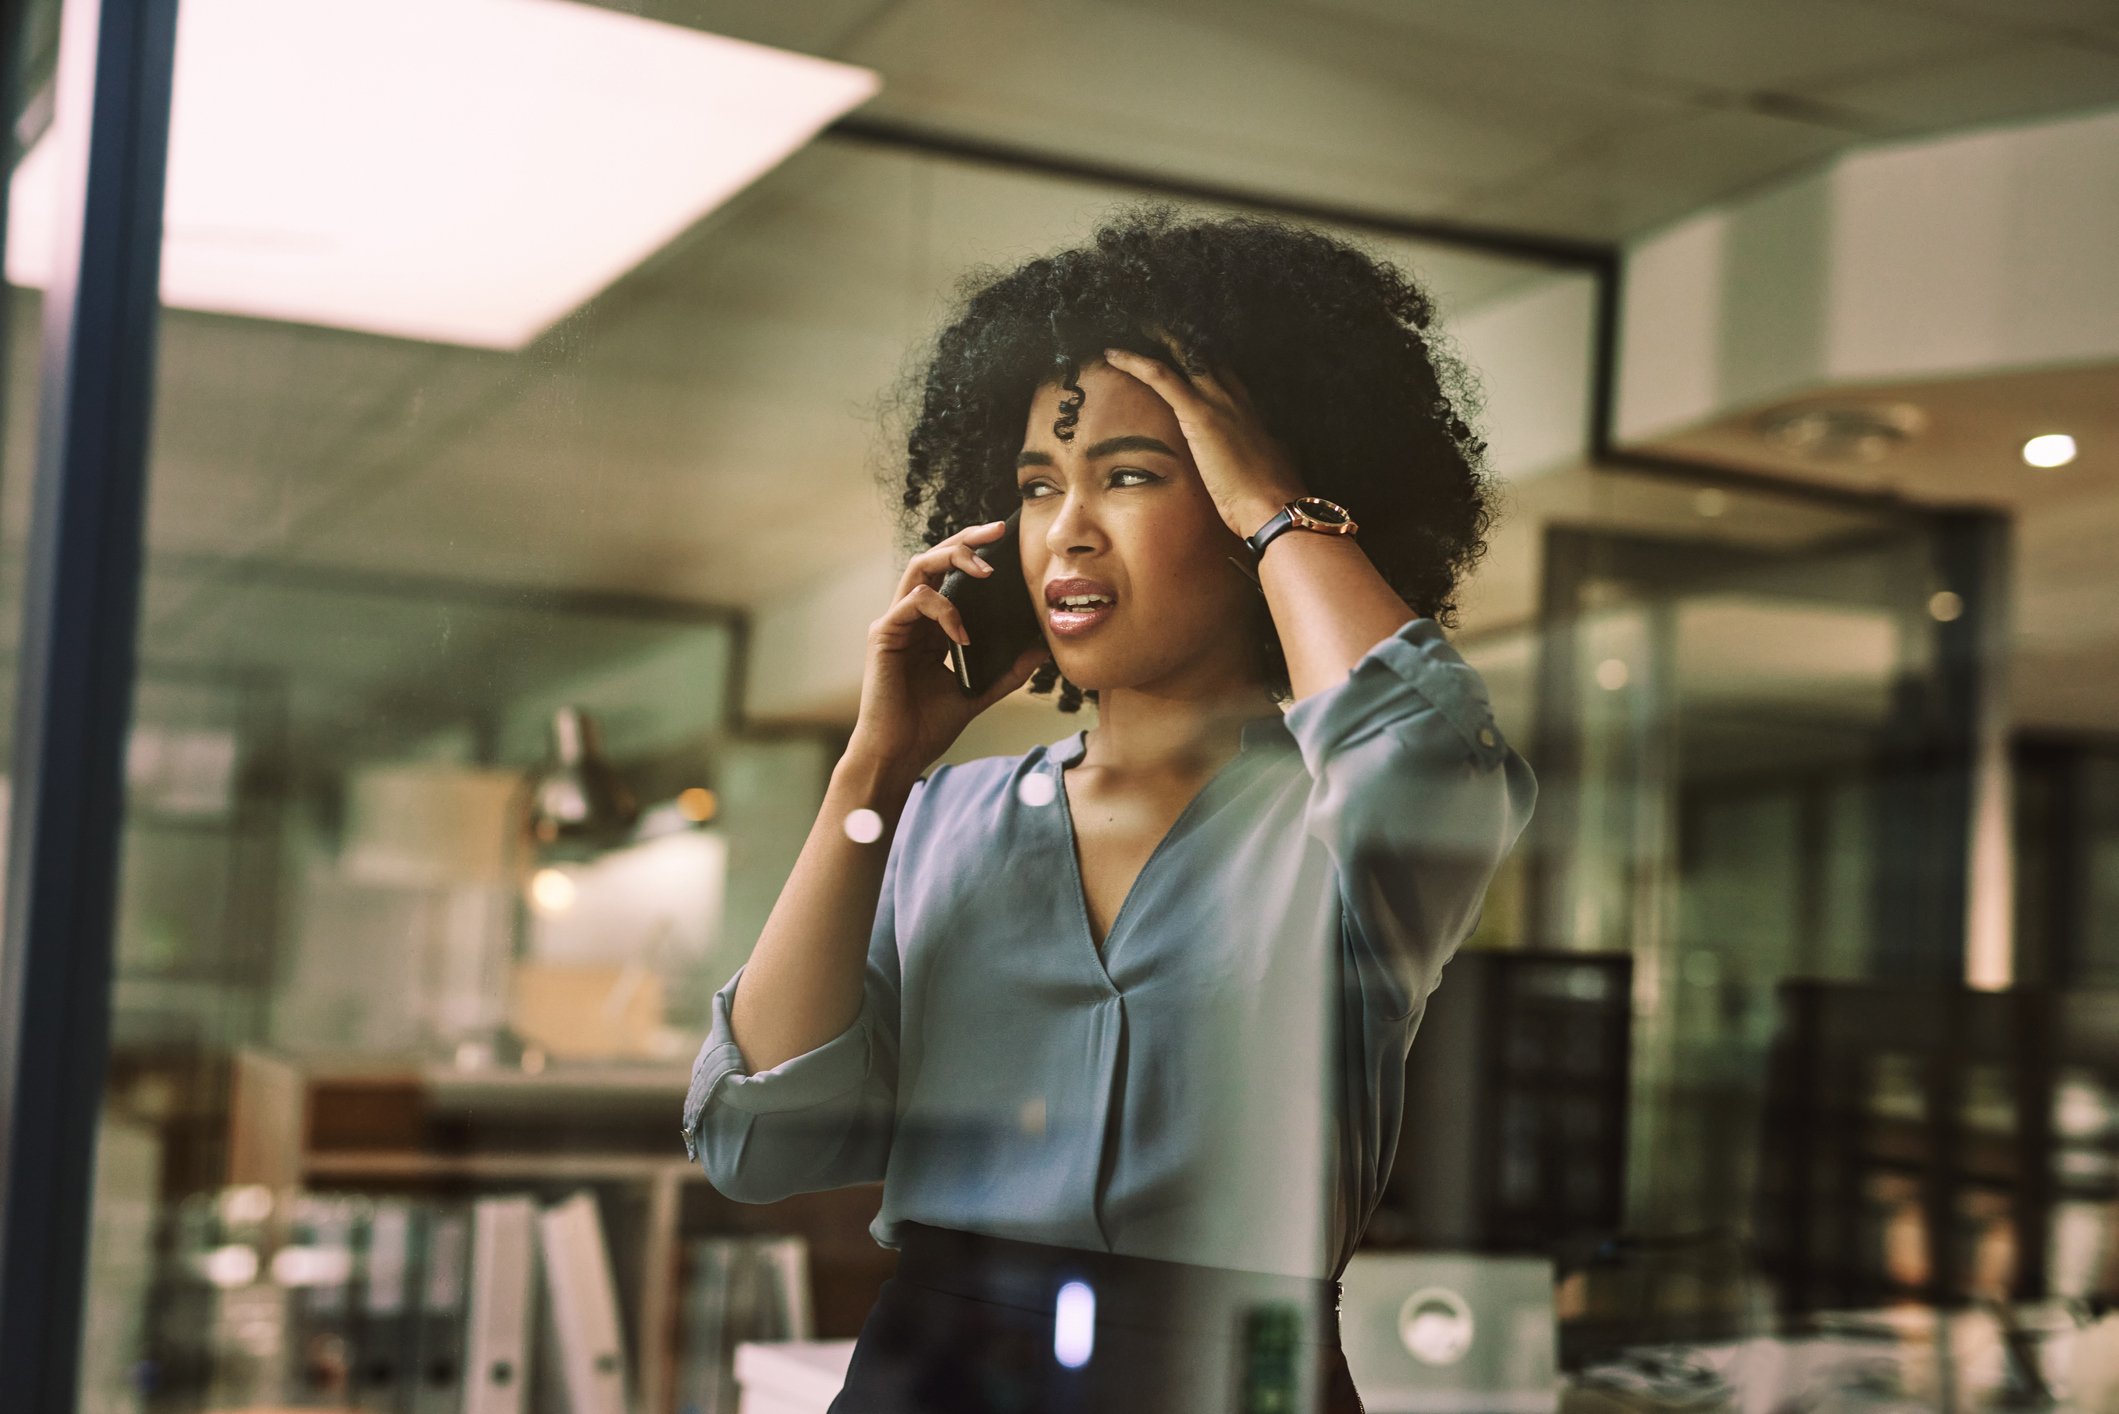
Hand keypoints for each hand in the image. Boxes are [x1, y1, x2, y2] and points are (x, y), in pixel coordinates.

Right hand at [844, 519, 1047, 777]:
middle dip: (965, 540)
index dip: (974, 552)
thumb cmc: (928, 725)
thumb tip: (1042, 648)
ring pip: (919, 568)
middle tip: (997, 532)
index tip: (1005, 540)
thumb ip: (1008, 670)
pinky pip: (914, 601)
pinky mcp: (884, 634)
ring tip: (985, 571)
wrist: (899, 754)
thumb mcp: (980, 692)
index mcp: (930, 626)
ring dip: (953, 560)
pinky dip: (943, 610)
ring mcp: (894, 623)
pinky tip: (962, 635)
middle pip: (933, 558)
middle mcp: (909, 617)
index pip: (950, 574)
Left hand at [1101, 342, 1306, 539]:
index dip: (1199, 359)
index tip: (1178, 351)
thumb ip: (1264, 451)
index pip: (1221, 371)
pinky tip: (1113, 354)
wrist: (1275, 505)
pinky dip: (1134, 361)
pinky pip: (1160, 376)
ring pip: (1181, 356)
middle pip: (1202, 355)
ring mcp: (1218, 401)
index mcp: (1250, 408)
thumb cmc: (1272, 496)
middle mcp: (1235, 395)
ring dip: (1154, 340)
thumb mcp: (1271, 465)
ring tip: (1130, 327)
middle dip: (1175, 340)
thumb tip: (1266, 455)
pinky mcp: (1199, 414)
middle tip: (1149, 326)